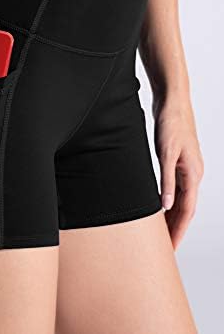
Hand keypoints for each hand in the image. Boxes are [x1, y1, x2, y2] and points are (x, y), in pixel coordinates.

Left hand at [153, 98, 203, 249]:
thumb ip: (166, 179)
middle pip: (183, 209)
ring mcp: (184, 169)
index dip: (178, 230)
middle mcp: (191, 175)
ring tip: (159, 233)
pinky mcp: (176, 162)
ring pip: (178, 200)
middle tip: (163, 248)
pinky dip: (166, 201)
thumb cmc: (172, 124)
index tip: (171, 248)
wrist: (172, 103)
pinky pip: (173, 189)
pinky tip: (157, 207)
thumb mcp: (166, 153)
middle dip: (174, 228)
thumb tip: (166, 205)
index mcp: (192, 174)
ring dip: (170, 217)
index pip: (186, 211)